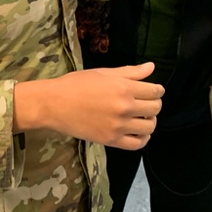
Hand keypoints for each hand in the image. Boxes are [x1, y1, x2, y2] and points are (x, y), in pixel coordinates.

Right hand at [15, 62, 163, 150]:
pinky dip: (143, 138)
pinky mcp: (111, 140)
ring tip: (142, 117)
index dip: (157, 90)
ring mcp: (119, 126)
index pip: (155, 91)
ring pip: (150, 127)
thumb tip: (151, 67)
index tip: (153, 90)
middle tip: (146, 102)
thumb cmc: (76, 84)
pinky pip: (137, 144)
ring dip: (150, 121)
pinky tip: (138, 131)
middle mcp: (125, 107)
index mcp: (124, 87)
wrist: (54, 104)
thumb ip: (130, 72)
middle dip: (155, 104)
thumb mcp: (104, 73)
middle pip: (155, 108)